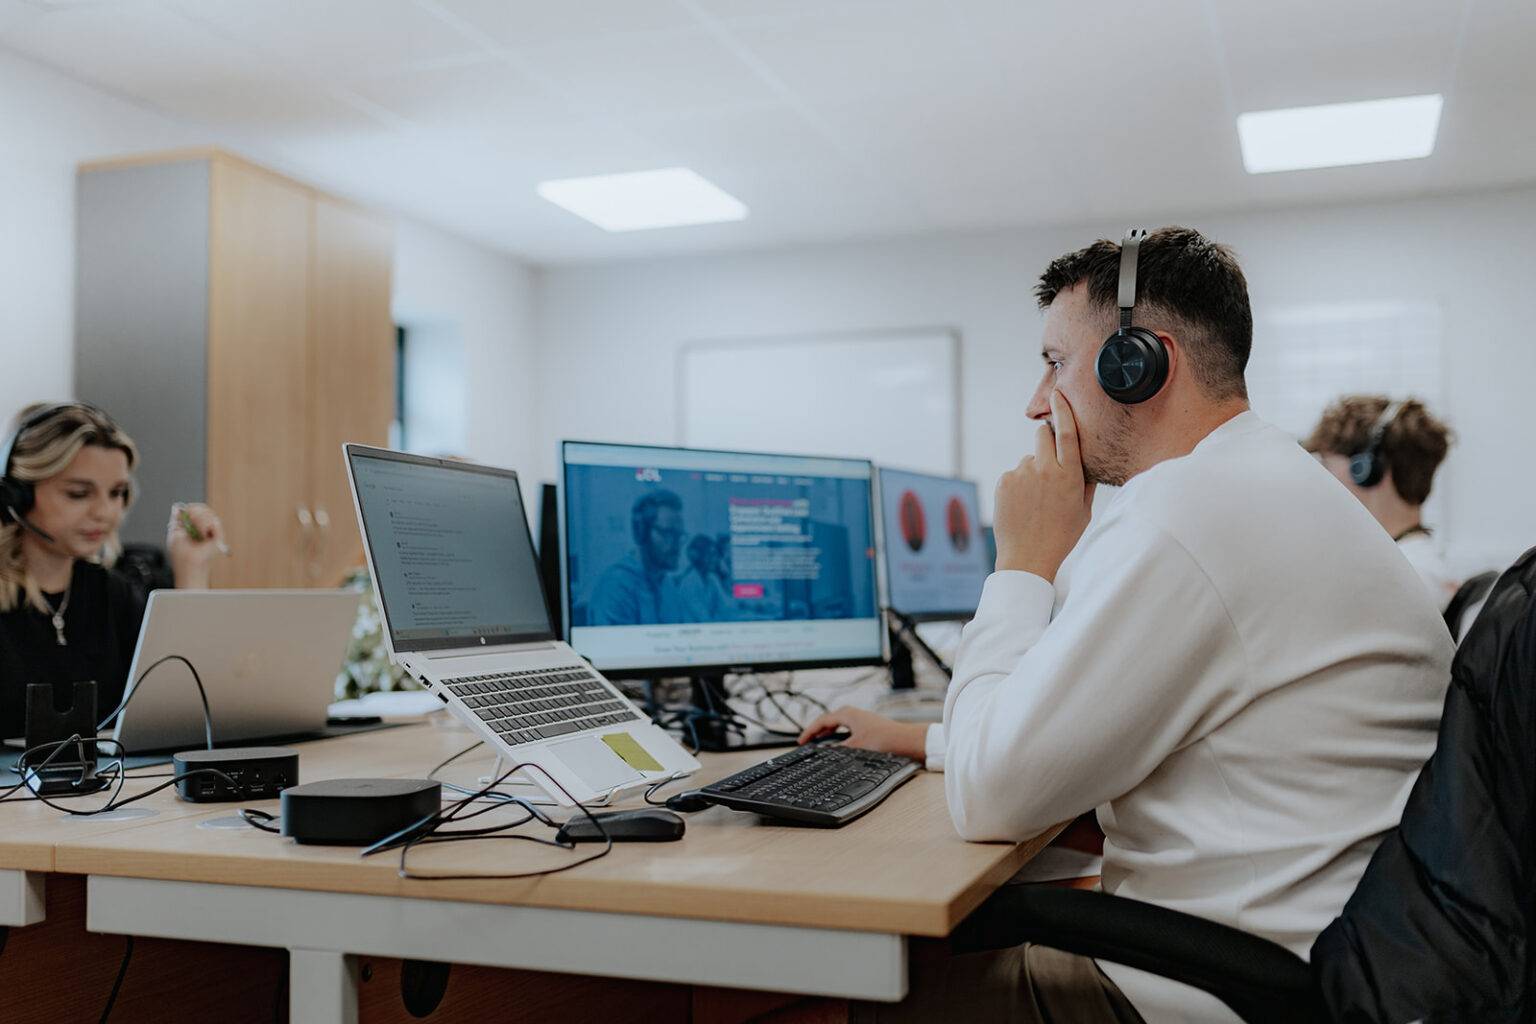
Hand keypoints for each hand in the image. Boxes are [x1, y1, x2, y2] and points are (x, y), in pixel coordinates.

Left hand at [167, 502, 225, 587]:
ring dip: (199, 522)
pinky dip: (205, 527)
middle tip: (190, 525)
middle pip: (202, 508)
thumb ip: (177, 519)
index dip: (191, 508)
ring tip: (197, 534)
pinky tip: (203, 536)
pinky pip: (213, 521)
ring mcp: (211, 530)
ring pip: (208, 513)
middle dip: (194, 514)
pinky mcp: (218, 534)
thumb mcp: (174, 532)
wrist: (190, 564)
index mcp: (192, 526)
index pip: (194, 508)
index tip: (186, 514)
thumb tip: (179, 507)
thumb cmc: (181, 554)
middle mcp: (203, 526)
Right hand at [797, 706, 928, 760]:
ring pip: (837, 724)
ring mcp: (860, 718)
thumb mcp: (855, 747)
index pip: (822, 721)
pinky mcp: (867, 725)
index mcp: (847, 714)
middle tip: (807, 741)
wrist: (906, 740)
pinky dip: (837, 735)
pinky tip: (838, 744)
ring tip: (819, 742)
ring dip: (827, 733)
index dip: (809, 732)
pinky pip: (845, 728)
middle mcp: (853, 713)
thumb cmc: (884, 739)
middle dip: (816, 731)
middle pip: (828, 720)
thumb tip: (824, 753)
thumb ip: (838, 750)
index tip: (801, 741)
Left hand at [993, 389, 1095, 581]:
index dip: (1063, 411)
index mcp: (1069, 475)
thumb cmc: (1061, 536)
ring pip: (1028, 459)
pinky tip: (1023, 506)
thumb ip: (1084, 480)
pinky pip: (1014, 473)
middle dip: (1046, 441)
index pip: (1067, 433)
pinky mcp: (1003, 481)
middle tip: (1049, 465)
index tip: (1058, 394)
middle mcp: (1044, 469)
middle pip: (1042, 436)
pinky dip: (1019, 484)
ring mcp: (1021, 474)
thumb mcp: (1083, 510)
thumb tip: (1086, 459)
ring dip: (1032, 471)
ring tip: (1035, 501)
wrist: (1027, 557)